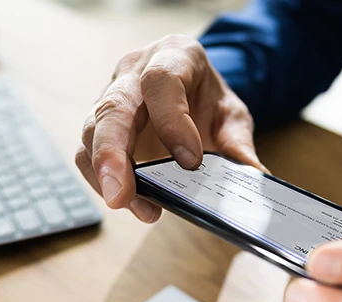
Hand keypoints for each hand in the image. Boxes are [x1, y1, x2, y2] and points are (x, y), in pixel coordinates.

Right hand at [77, 35, 263, 222]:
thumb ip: (239, 145)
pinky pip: (86, 152)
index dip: (172, 121)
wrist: (193, 92)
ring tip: (128, 204)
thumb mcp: (232, 115)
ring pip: (92, 131)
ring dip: (105, 173)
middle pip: (113, 107)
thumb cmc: (208, 99)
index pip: (162, 81)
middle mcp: (134, 71)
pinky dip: (101, 180)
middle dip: (113, 153)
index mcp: (174, 56)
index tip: (191, 162)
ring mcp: (111, 96)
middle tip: (121, 194)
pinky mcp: (100, 126)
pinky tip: (128, 202)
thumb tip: (254, 179)